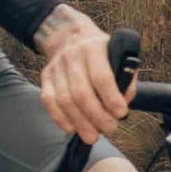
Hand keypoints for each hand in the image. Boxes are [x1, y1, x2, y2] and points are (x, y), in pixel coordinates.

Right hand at [38, 6, 130, 143]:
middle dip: (97, 116)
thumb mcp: (118, 55)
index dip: (111, 99)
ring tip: (92, 135)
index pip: (101, 77)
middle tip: (110, 129)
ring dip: (80, 123)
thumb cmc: (100, 52)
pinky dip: (61, 119)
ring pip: (65, 100)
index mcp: (94, 48)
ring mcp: (56, 67)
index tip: (121, 113)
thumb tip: (124, 102)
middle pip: (81, 93)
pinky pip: (50, 102)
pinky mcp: (46, 77)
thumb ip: (125, 78)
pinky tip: (73, 129)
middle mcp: (72, 56)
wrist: (70, 36)